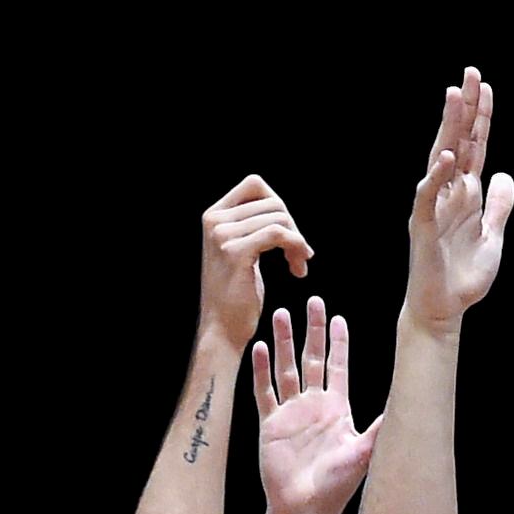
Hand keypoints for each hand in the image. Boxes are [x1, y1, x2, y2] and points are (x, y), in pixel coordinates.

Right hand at [200, 174, 308, 345]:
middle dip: (294, 228)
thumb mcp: (240, 250)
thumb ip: (251, 225)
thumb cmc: (237, 294)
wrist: (222, 329)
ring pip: (279, 218)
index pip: (255, 184)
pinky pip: (279, 234)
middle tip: (299, 256)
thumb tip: (280, 208)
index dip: (279, 205)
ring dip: (298, 242)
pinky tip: (298, 270)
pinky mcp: (236, 252)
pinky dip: (296, 247)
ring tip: (298, 264)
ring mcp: (222, 235)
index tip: (287, 232)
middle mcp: (214, 220)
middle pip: (272, 202)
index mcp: (214, 215)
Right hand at [253, 299, 372, 513]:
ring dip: (284, 342)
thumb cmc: (336, 486)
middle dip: (312, 330)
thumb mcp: (364, 452)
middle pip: (311, 358)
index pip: (338, 367)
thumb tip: (409, 405)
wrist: (305, 510)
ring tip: (281, 314)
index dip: (338, 342)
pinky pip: (264, 391)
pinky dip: (261, 370)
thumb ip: (381, 427)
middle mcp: (314, 406)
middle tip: (312, 300)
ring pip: (286, 369)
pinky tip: (260, 347)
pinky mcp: (270, 425)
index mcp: (337, 409)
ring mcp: (291, 413)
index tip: (338, 317)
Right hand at [405, 68, 513, 327]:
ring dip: (448, 128)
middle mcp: (449, 193)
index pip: (475, 146)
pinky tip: (448, 157)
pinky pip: (429, 195)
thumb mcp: (493, 237)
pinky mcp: (424, 225)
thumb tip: (504, 175)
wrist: (444, 309)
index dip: (480, 117)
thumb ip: (499, 206)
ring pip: (441, 158)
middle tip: (469, 73)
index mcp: (466, 193)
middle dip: (464, 108)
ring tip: (454, 97)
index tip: (484, 86)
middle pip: (457, 141)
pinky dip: (437, 176)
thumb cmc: (464, 276)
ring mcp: (434, 206)